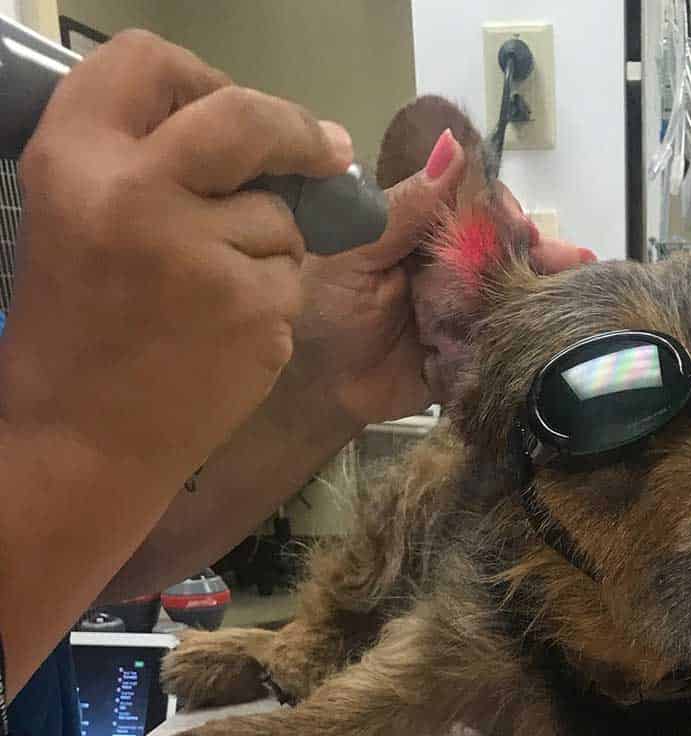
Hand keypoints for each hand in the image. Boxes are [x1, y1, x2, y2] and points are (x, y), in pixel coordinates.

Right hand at [0, 30, 351, 484]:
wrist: (83, 435)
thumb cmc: (84, 324)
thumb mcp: (86, 218)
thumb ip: (156, 163)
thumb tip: (272, 130)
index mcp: (74, 155)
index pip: (149, 58)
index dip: (203, 76)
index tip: (241, 105)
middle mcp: (135, 191)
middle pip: (246, 116)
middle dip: (296, 131)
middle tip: (330, 148)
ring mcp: (198, 252)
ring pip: (281, 217)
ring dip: (271, 246)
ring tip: (211, 296)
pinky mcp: (250, 307)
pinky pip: (290, 277)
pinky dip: (273, 299)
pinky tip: (225, 333)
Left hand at [296, 130, 596, 427]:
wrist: (318, 388)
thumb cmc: (321, 309)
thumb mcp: (355, 249)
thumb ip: (403, 207)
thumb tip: (453, 148)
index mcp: (422, 235)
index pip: (471, 208)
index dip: (500, 210)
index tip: (515, 222)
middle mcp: (449, 268)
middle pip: (504, 249)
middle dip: (538, 248)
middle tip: (565, 256)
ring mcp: (465, 312)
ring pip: (514, 290)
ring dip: (549, 282)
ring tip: (581, 276)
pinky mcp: (474, 353)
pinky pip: (509, 340)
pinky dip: (537, 331)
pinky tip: (568, 325)